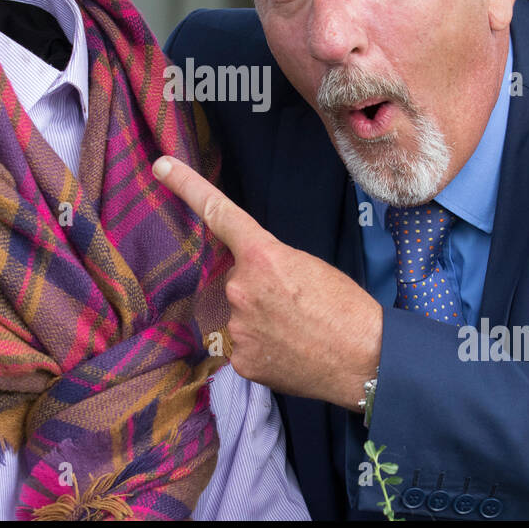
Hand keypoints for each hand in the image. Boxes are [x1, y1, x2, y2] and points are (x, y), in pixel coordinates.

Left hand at [152, 154, 382, 409]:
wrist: (367, 360)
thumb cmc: (347, 308)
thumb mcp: (310, 267)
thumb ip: (269, 264)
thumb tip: (251, 278)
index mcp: (262, 256)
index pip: (219, 214)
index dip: (187, 186)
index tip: (162, 166)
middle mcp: (240, 288)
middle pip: (236, 279)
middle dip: (257, 288)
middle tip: (295, 305)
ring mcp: (236, 327)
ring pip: (238, 315)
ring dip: (261, 320)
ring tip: (298, 332)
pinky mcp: (239, 360)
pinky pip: (242, 346)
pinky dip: (263, 348)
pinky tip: (289, 352)